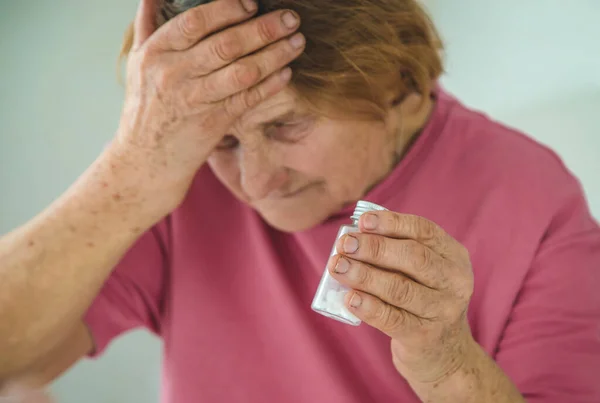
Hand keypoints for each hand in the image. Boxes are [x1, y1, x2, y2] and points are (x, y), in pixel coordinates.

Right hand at [112, 0, 304, 202]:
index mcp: (156, 52)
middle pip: (226, 44)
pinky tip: (287, 73)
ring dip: (275, 55)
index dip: (227, 9)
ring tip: (298, 42)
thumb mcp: (138, 63)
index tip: (252, 2)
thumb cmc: (146, 105)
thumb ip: (148, 25)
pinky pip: (247, 99)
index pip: (196, 21)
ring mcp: (195, 100)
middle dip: (264, 29)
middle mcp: (174, 73)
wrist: (146, 159)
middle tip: (291, 18)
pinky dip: (270, 85)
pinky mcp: (213, 123)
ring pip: (242, 72)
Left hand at [328, 211, 475, 384]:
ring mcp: (442, 311)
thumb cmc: (422, 300)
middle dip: (374, 248)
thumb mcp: (424, 273)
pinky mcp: (424, 337)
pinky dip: (368, 306)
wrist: (445, 353)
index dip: (392, 223)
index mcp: (453, 257)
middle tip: (345, 244)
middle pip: (413, 258)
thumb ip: (397, 252)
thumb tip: (355, 235)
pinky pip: (392, 319)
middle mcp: (454, 282)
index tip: (363, 221)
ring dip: (364, 275)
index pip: (424, 231)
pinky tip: (349, 298)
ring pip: (399, 288)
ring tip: (338, 266)